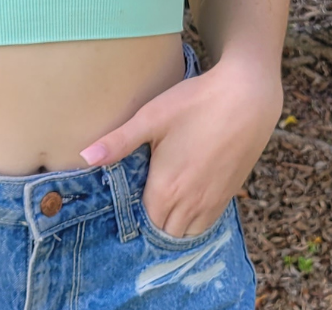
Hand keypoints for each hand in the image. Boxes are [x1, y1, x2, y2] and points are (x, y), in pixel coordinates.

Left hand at [78, 50, 282, 238]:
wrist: (246, 97)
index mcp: (166, 189)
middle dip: (150, 225)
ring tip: (159, 206)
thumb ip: (118, 141)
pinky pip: (207, 224)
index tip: (122, 205)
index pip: (142, 223)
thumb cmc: (195, 103)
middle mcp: (190, 204)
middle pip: (164, 233)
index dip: (131, 217)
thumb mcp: (151, 117)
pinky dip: (193, 222)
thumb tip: (84, 156)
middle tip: (137, 205)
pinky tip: (185, 201)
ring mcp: (212, 202)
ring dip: (172, 226)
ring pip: (187, 234)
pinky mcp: (229, 195)